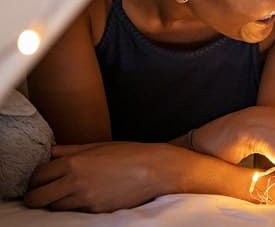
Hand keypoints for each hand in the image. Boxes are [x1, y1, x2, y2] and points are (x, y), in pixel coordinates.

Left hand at [24, 142, 179, 212]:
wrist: (156, 169)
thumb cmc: (131, 154)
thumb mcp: (99, 145)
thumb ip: (71, 149)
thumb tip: (51, 151)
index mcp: (74, 162)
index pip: (38, 175)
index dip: (35, 178)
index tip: (39, 180)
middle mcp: (75, 181)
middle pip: (37, 198)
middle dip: (34, 196)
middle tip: (40, 193)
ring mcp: (85, 199)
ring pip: (53, 208)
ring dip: (55, 202)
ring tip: (65, 194)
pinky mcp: (96, 211)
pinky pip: (75, 211)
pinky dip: (75, 206)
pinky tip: (85, 197)